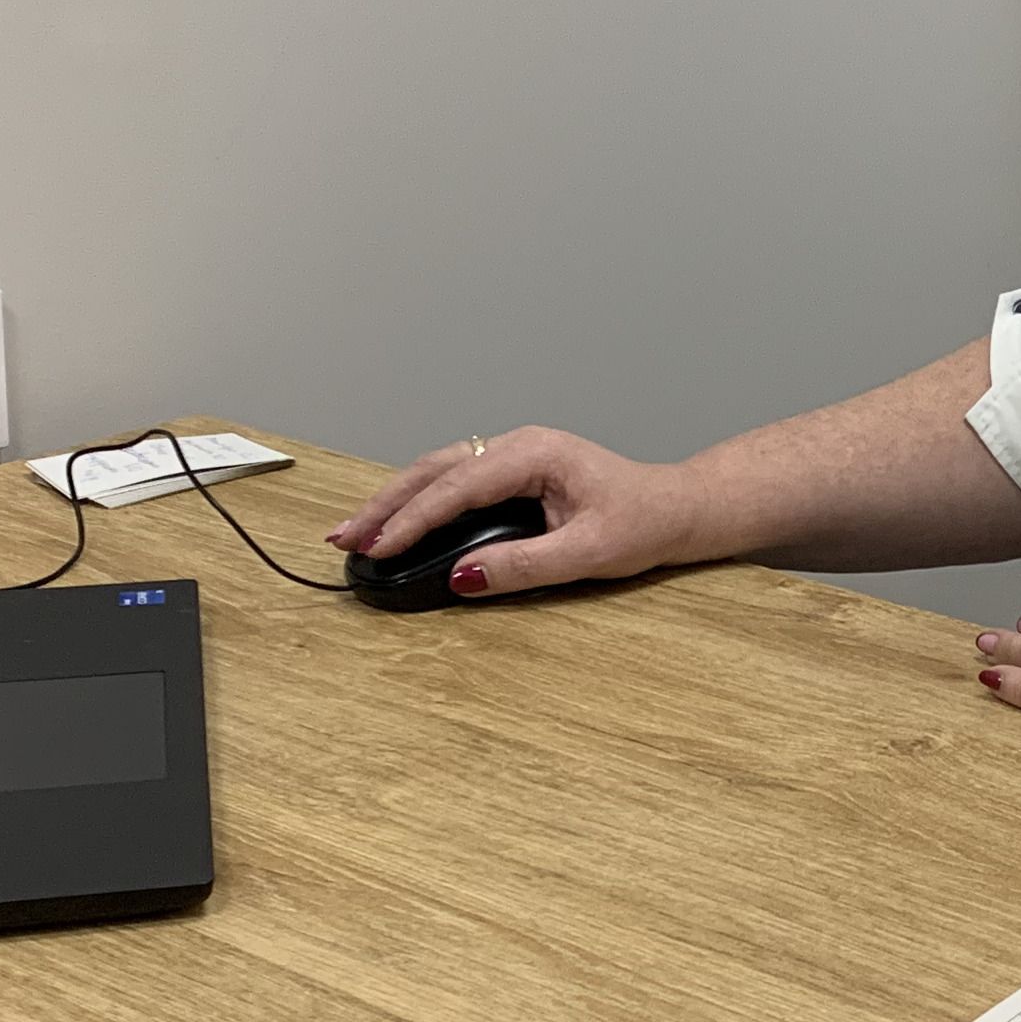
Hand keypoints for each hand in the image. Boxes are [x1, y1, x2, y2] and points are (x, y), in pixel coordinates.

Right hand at [329, 429, 710, 599]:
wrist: (677, 508)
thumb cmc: (644, 522)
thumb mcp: (587, 553)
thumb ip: (523, 566)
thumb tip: (463, 577)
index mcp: (536, 454)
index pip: (457, 486)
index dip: (413, 519)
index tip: (380, 546)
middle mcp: (518, 444)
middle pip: (435, 469)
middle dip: (385, 504)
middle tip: (343, 536)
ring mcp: (514, 453)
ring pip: (439, 470)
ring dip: (396, 500)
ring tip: (357, 530)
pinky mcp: (513, 470)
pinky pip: (455, 478)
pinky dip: (421, 498)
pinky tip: (397, 518)